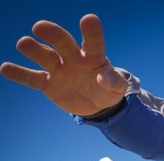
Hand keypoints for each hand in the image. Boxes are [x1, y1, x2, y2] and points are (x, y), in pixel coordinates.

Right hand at [0, 14, 126, 115]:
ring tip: (23, 42)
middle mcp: (73, 58)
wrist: (96, 104)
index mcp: (93, 56)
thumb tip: (103, 78)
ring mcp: (59, 70)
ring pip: (45, 57)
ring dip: (34, 50)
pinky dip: (20, 74)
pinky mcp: (48, 84)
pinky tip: (5, 68)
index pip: (93, 42)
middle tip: (40, 27)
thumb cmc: (108, 90)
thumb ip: (114, 82)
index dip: (92, 31)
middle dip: (53, 35)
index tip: (89, 19)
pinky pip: (32, 78)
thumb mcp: (117, 89)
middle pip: (63, 43)